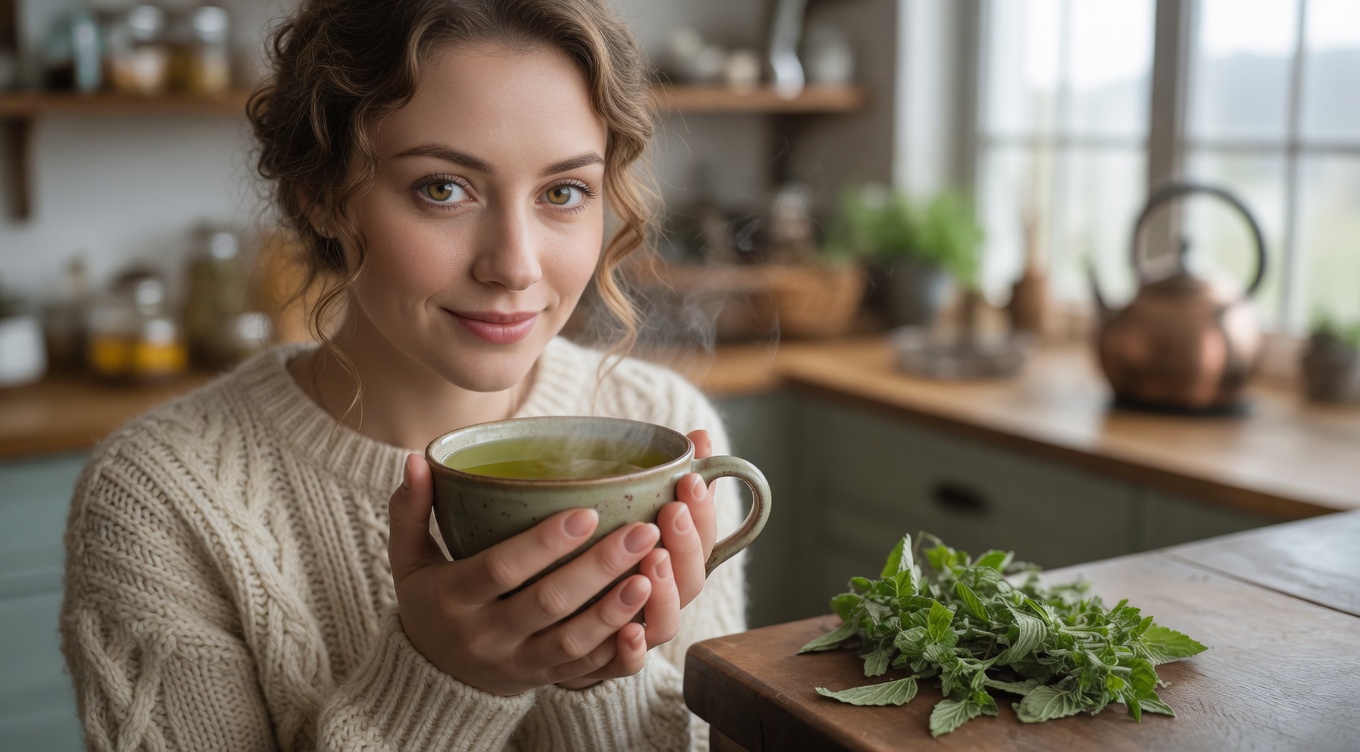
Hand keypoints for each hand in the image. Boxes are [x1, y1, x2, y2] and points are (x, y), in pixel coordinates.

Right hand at [388, 454, 658, 695]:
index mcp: (452, 598)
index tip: (588, 512)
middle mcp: (485, 635)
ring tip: (651, 573)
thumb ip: (411, 509)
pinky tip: (647, 619)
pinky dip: (618, 648)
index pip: (501, 568)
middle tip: (642, 531)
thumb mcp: (409, 559)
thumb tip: (416, 459)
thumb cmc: (430, 600)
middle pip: (548, 603)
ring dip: (615, 609)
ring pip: (572, 642)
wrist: (433, 678)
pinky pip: (585, 669)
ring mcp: (517, 662)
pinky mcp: (544, 680)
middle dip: (598, 567)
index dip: (544, 543)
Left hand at [555, 429, 718, 688]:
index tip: (690, 478)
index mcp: (668, 565)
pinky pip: (622, 669)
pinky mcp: (593, 667)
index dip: (705, 514)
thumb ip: (654, 482)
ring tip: (653, 560)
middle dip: (686, 545)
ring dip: (664, 594)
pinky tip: (628, 634)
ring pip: (663, 626)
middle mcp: (656, 603)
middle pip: (690, 584)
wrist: (524, 630)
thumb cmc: (580, 559)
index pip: (703, 541)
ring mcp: (630, 636)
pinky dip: (630, 655)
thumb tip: (696, 436)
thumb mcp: (621, 516)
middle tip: (671, 511)